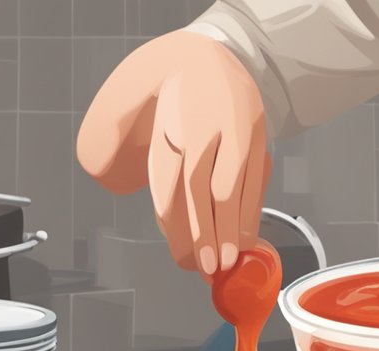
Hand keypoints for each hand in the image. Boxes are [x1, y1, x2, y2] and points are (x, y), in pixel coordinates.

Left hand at [77, 30, 270, 278]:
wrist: (213, 54)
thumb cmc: (175, 94)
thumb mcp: (138, 110)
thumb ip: (125, 147)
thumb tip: (121, 187)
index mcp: (170, 129)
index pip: (173, 188)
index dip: (183, 230)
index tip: (189, 261)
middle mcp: (203, 131)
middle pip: (205, 192)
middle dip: (209, 235)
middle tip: (211, 269)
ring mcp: (234, 133)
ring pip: (234, 187)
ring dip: (233, 229)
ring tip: (231, 260)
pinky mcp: (257, 135)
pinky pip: (256, 179)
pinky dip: (252, 210)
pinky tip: (247, 235)